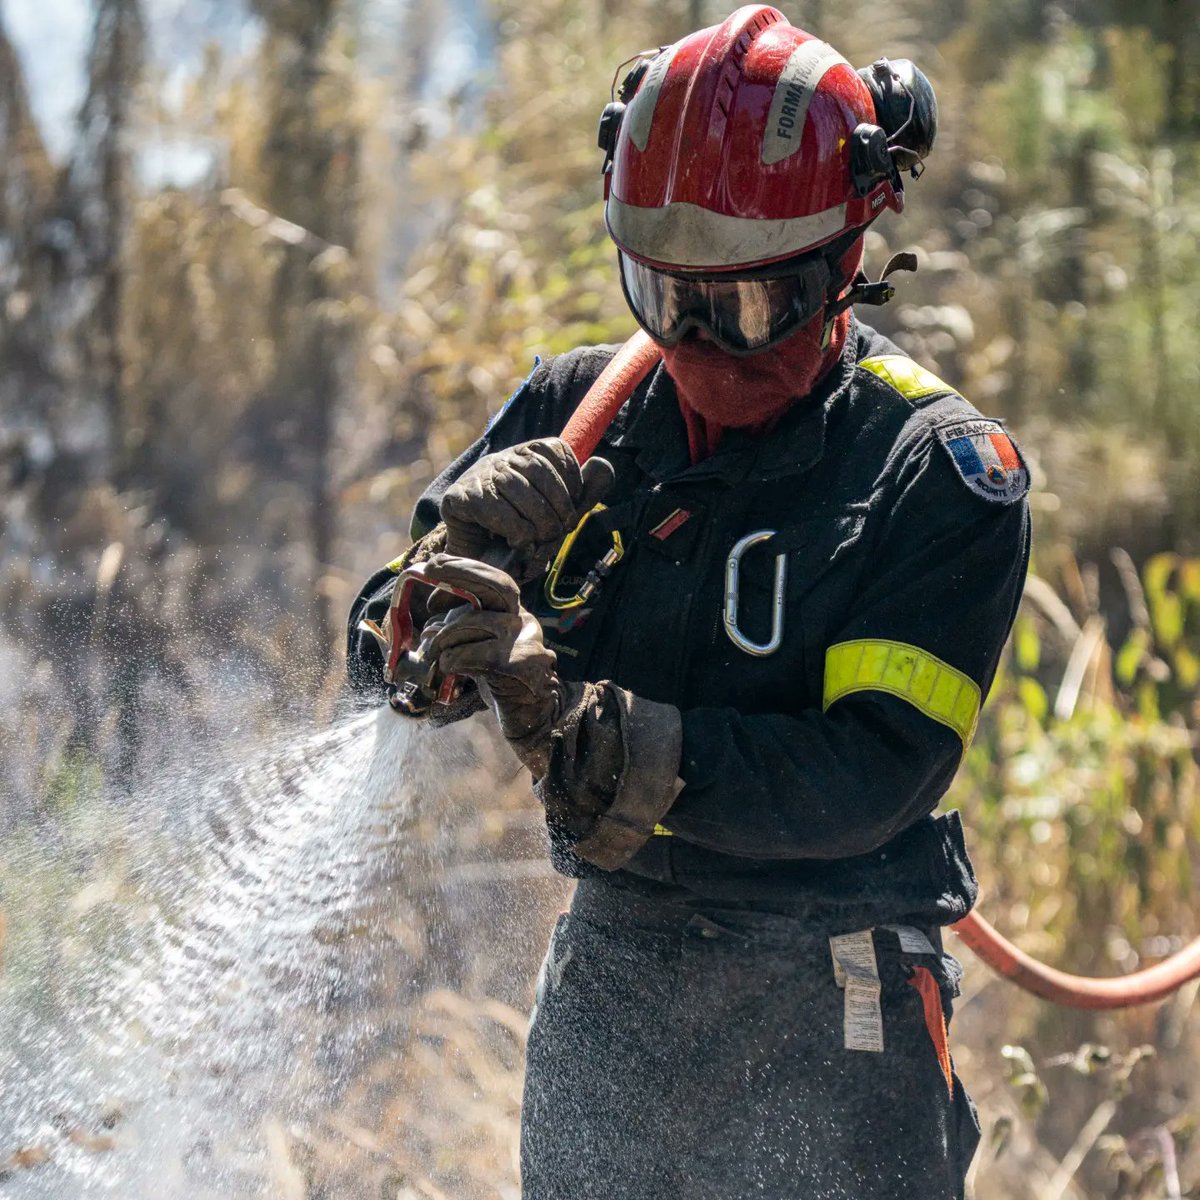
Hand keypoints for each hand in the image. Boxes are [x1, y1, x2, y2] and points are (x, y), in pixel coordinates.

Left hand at [418, 555, 563, 771]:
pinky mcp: (518, 665)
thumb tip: (429, 628)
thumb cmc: (502, 684)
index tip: (434, 567)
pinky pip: (471, 654)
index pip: (495, 582)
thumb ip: (461, 635)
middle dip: (461, 572)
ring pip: (474, 622)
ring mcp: (525, 642)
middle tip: (430, 567)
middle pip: (498, 586)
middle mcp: (524, 622)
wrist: (534, 720)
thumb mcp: (480, 651)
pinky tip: (444, 670)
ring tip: (431, 653)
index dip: (465, 570)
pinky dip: (450, 660)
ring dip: (442, 637)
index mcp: (516, 615)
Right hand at [440, 438, 614, 578]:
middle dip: (558, 504)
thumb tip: (604, 467)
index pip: (554, 449)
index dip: (571, 479)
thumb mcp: (553, 514)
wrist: (475, 561)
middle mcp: (500, 459)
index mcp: (524, 455)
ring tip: (542, 538)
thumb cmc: (519, 536)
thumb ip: (579, 495)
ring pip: (516, 486)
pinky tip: (517, 541)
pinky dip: (514, 528)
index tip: (574, 506)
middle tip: (561, 530)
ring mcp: (477, 476)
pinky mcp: (458, 498)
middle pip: (538, 469)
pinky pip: (493, 508)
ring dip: (537, 519)